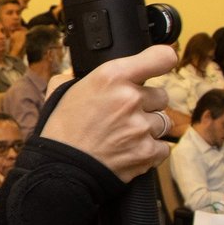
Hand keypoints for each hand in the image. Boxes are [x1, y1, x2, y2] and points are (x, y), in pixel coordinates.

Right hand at [40, 44, 176, 182]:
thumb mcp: (67, 89)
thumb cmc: (61, 128)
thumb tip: (93, 74)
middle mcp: (130, 98)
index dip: (163, 61)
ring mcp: (141, 126)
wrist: (60, 167)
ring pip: (164, 122)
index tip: (162, 64)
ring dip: (149, 128)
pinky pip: (162, 147)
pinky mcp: (146, 152)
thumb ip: (88, 77)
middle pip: (161, 95)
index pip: (161, 57)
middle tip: (126, 114)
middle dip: (148, 104)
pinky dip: (150, 150)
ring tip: (126, 135)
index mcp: (112, 76)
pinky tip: (130, 150)